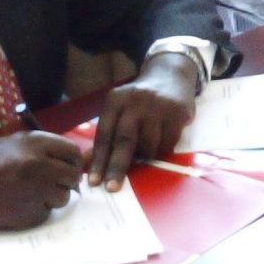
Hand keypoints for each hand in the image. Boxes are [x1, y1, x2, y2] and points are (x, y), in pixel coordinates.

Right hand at [0, 131, 83, 238]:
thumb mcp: (7, 145)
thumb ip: (38, 149)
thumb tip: (66, 158)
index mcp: (33, 143)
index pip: (72, 152)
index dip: (70, 162)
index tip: (64, 168)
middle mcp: (38, 164)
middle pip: (72, 176)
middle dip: (64, 182)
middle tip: (50, 185)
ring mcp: (35, 191)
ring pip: (62, 197)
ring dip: (50, 199)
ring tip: (24, 195)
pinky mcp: (29, 215)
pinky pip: (45, 214)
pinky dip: (34, 213)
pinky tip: (13, 207)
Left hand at [86, 54, 199, 190]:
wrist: (171, 76)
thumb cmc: (140, 101)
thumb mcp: (119, 111)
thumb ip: (105, 136)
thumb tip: (85, 164)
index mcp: (115, 101)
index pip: (104, 135)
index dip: (99, 160)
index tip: (94, 182)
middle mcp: (135, 101)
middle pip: (124, 140)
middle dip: (117, 167)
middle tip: (112, 188)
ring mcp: (158, 106)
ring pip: (149, 145)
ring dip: (146, 157)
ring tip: (147, 154)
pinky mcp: (177, 112)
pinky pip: (168, 143)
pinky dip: (163, 149)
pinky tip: (163, 142)